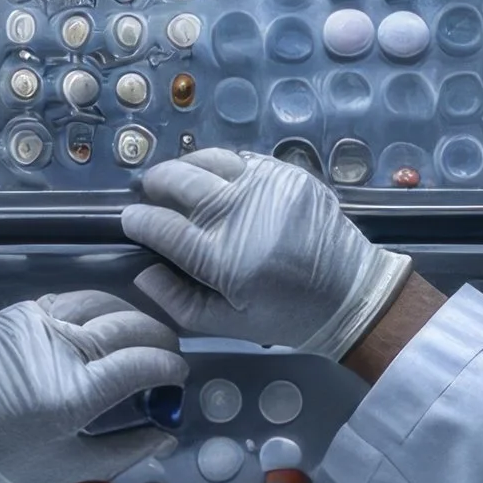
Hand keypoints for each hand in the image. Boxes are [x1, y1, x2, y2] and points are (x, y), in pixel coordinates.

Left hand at [0, 292, 186, 482]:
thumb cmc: (8, 459)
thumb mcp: (72, 467)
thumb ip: (127, 449)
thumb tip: (167, 433)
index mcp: (73, 395)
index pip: (139, 364)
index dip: (168, 365)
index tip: (177, 373)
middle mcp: (58, 350)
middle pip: (127, 325)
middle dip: (158, 336)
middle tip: (166, 351)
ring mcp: (35, 324)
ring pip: (100, 302)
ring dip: (129, 316)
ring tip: (139, 334)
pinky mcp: (17, 313)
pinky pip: (68, 301)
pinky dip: (93, 310)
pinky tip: (100, 326)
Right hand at [121, 148, 411, 360]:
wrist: (352, 294)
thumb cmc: (287, 316)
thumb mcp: (230, 324)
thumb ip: (180, 302)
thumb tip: (143, 272)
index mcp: (227, 260)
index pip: (166, 229)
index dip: (140, 221)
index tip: (130, 218)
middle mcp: (244, 215)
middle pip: (181, 181)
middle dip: (156, 184)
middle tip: (149, 192)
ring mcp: (269, 187)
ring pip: (210, 159)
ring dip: (185, 166)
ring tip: (176, 179)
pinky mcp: (289, 173)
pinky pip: (242, 158)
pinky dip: (221, 164)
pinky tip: (216, 177)